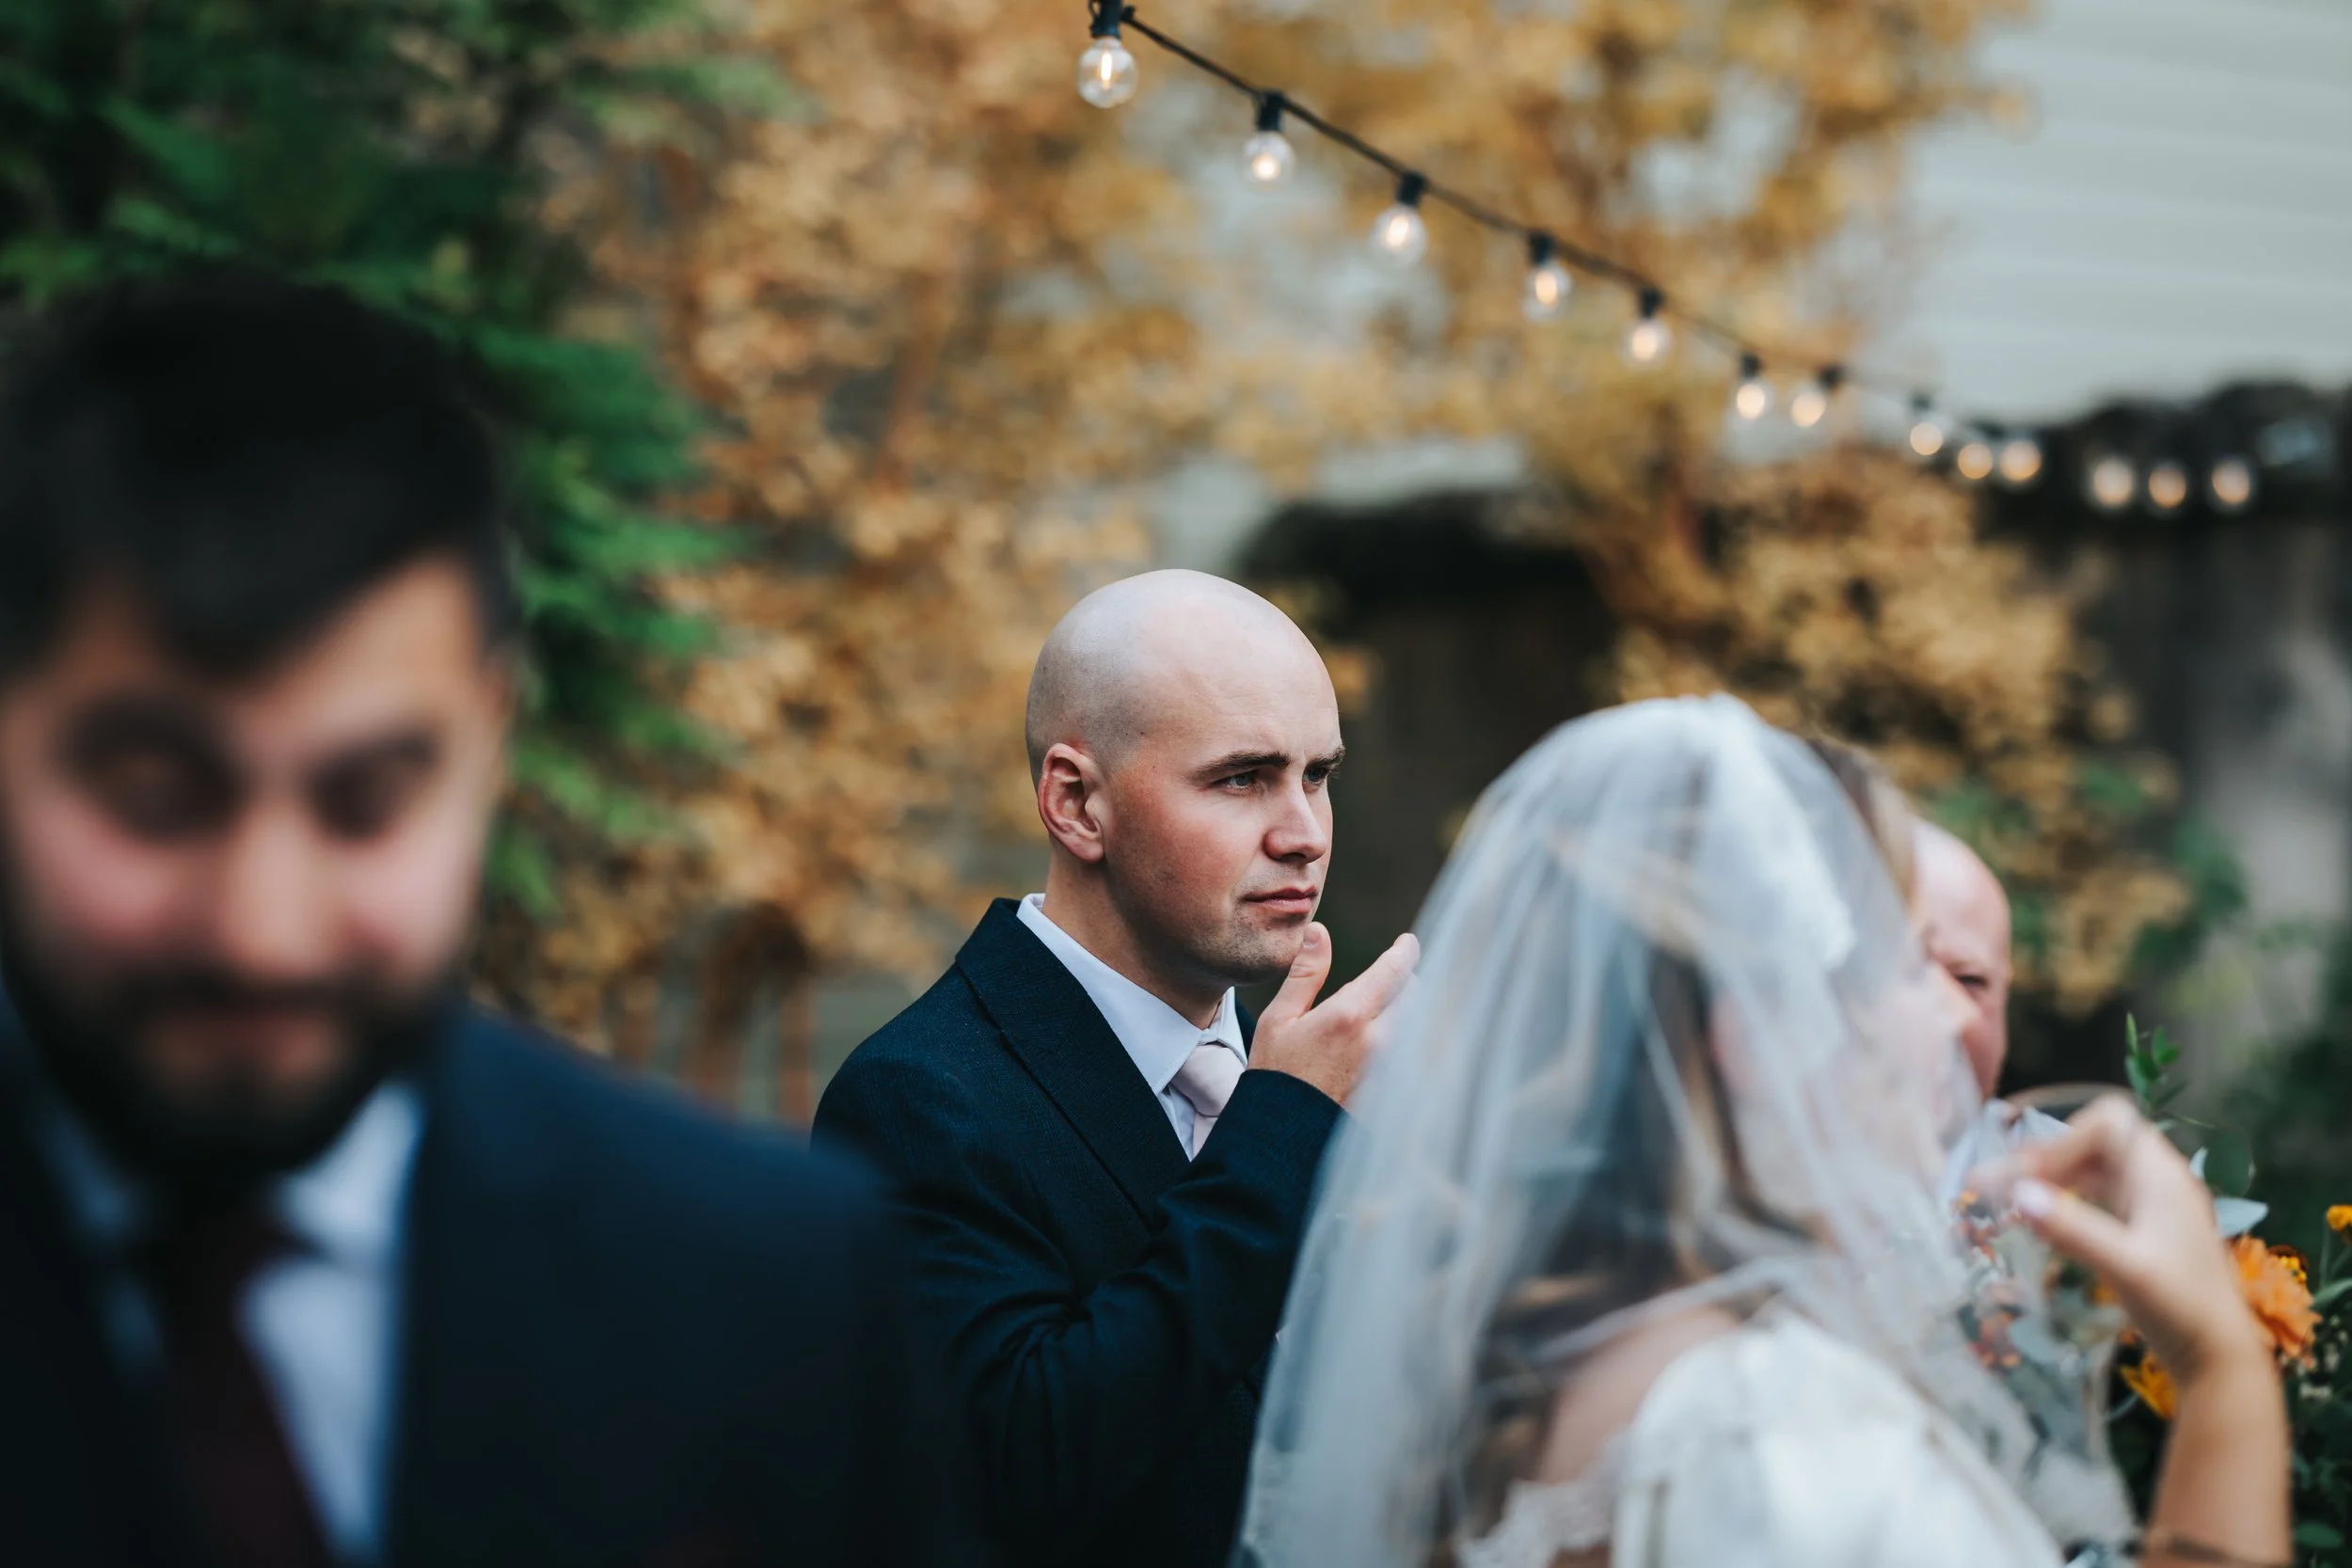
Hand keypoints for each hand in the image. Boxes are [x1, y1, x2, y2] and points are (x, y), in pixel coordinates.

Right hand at [1248, 924, 1418, 1107]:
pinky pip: (1414, 1053)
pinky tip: (1384, 1045)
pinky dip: (1408, 1040)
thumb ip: (1305, 973)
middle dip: (1404, 981)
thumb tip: (1320, 932)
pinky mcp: (1396, 1089)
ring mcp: (1392, 1068)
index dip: (1405, 950)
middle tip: (1386, 979)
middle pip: (1415, 994)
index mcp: (1350, 1017)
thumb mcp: (1279, 1020)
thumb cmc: (1276, 1077)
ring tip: (1385, 1012)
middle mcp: (1380, 1041)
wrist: (1284, 1138)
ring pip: (1419, 1023)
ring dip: (1408, 1010)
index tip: (1406, 943)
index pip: (1396, 970)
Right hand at [2010, 1095, 2268, 1385]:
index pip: (2109, 1122)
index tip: (2029, 1174)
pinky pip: (2099, 1201)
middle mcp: (2159, 1182)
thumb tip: (2016, 1193)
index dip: (2066, 1138)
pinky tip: (2043, 1228)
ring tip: (2009, 1204)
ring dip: (2052, 1182)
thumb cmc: (2180, 1308)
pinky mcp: (2147, 1233)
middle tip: (1999, 1187)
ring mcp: (2154, 1208)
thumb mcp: (2124, 1268)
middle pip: (2096, 1145)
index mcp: (2161, 1176)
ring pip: (2095, 1173)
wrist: (2219, 1359)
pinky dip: (2067, 1205)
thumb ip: (2072, 1229)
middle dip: (2047, 1160)